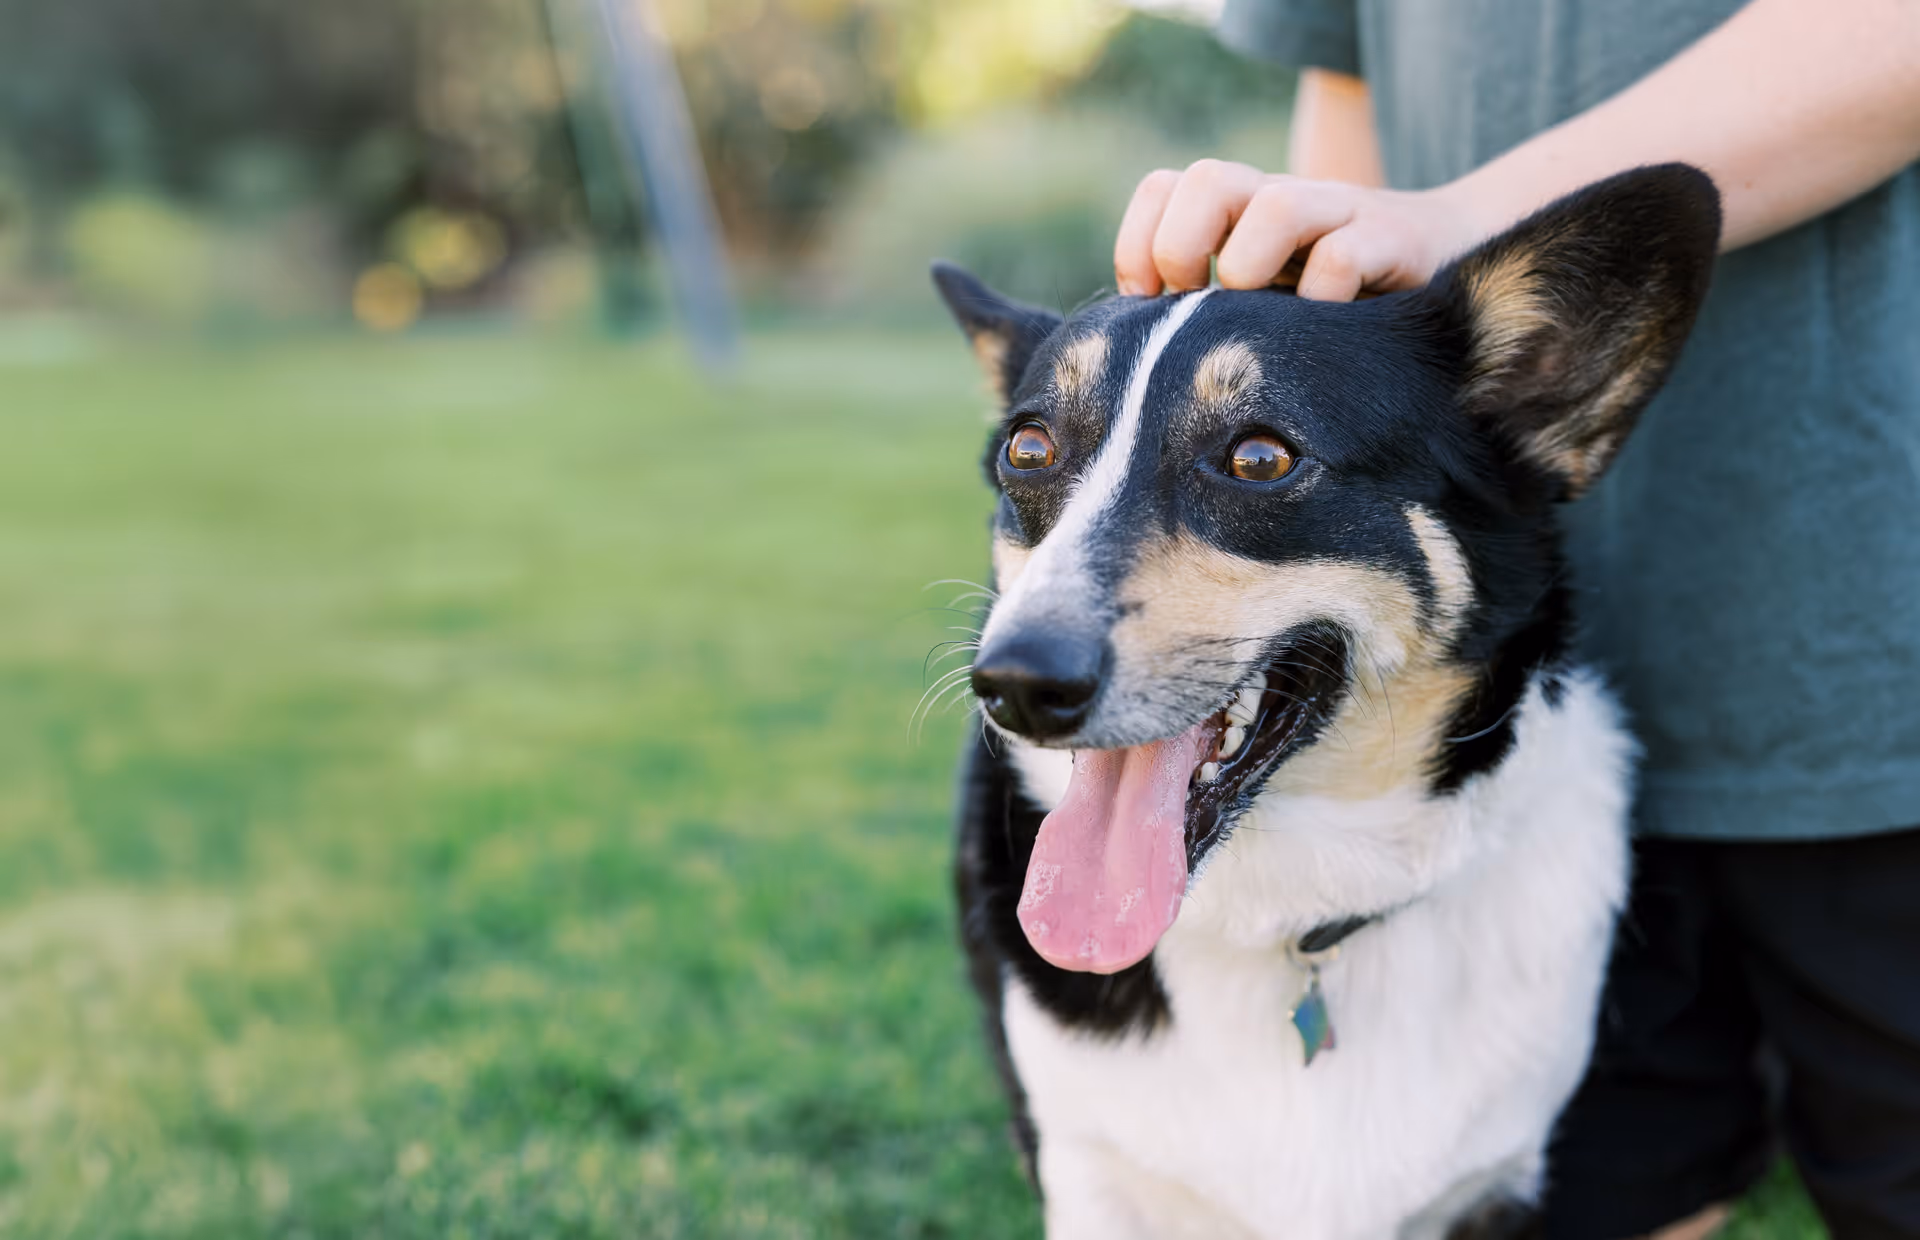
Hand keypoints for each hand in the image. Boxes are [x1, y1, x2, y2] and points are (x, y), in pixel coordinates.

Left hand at [1113, 159, 1487, 301]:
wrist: (1444, 268)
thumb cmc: (1329, 304)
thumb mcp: (1258, 302)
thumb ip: (1200, 312)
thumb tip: (1129, 353)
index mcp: (1241, 211)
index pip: (1165, 188)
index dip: (1138, 240)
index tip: (1143, 301)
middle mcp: (1284, 202)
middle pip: (1208, 178)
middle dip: (1181, 243)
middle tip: (1192, 298)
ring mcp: (1342, 216)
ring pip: (1279, 204)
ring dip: (1249, 263)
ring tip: (1255, 312)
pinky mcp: (1396, 243)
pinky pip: (1346, 256)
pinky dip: (1321, 295)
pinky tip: (1317, 332)